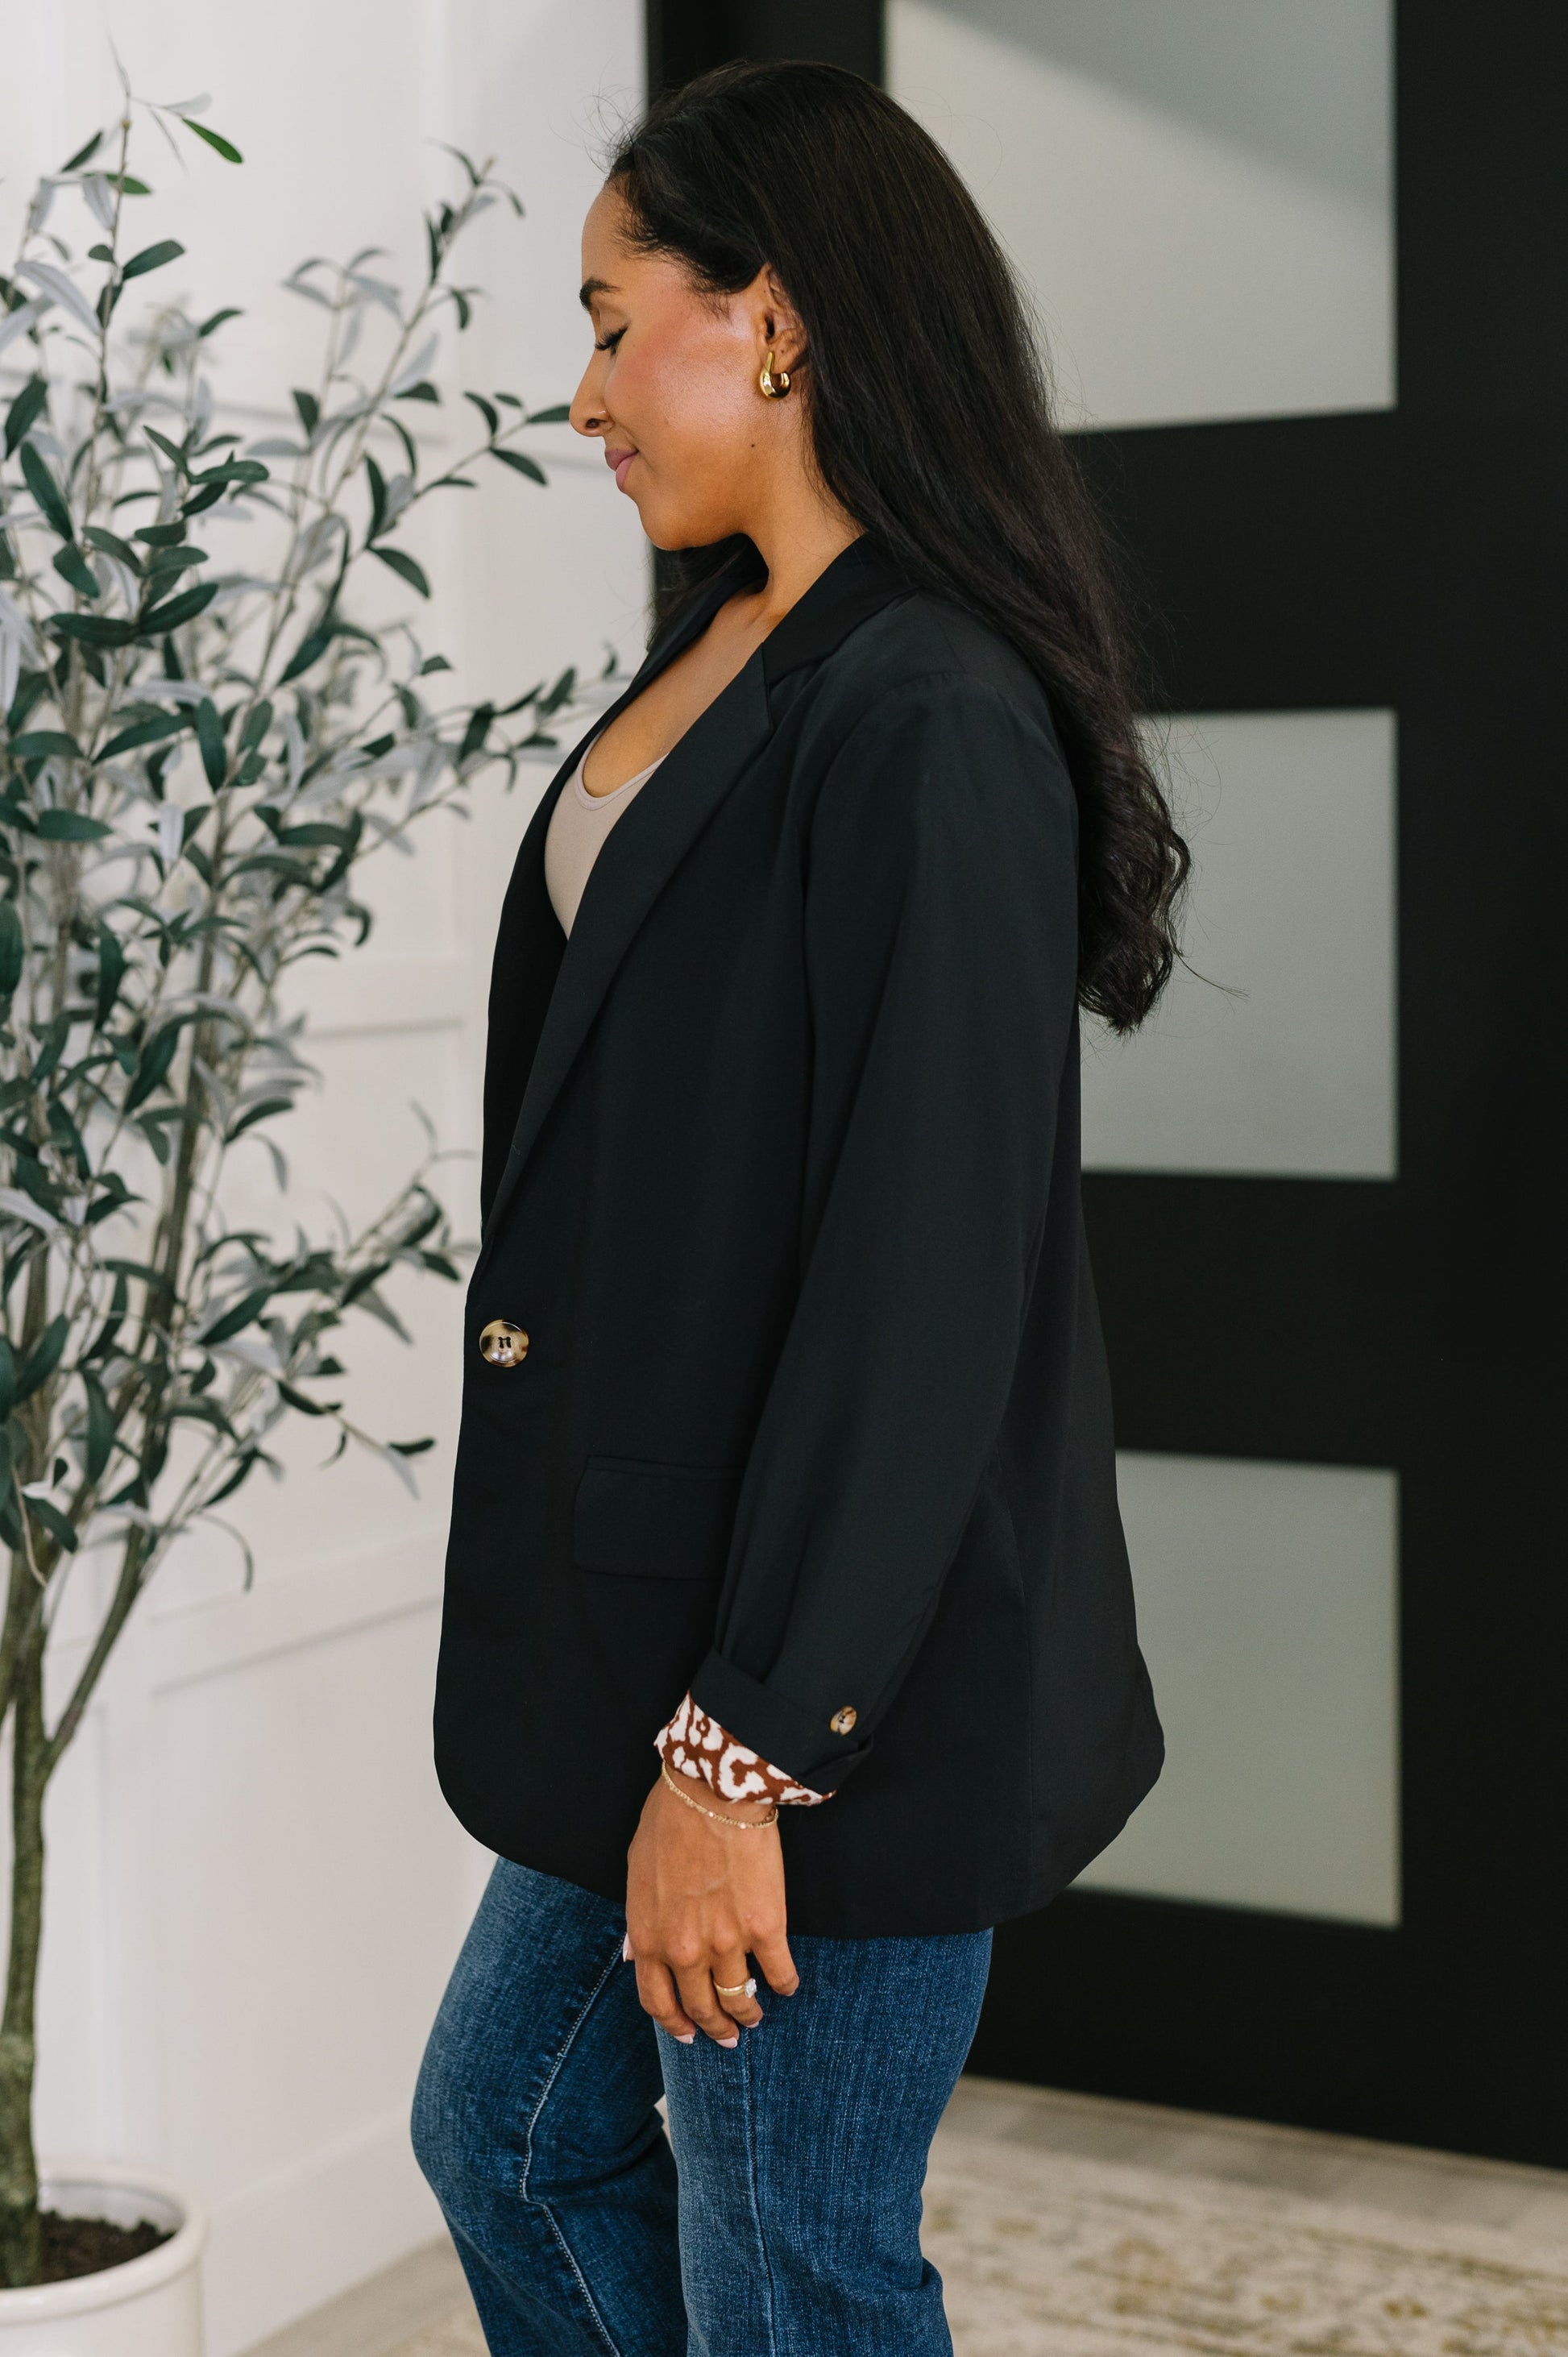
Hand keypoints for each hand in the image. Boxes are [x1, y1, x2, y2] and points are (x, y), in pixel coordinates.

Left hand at [625, 1773, 798, 2045]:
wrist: (712, 1793)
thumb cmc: (669, 1822)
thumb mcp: (636, 1873)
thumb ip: (639, 1922)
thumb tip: (636, 1955)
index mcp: (650, 1938)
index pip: (657, 2001)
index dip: (674, 2023)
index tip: (688, 2033)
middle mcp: (686, 1951)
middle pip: (701, 2008)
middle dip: (715, 2028)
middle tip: (727, 2035)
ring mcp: (727, 1943)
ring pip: (739, 1998)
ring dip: (747, 2014)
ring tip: (755, 2016)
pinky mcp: (766, 1927)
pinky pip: (780, 1972)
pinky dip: (785, 1984)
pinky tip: (786, 1986)